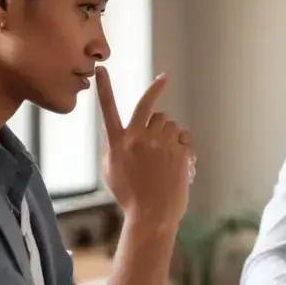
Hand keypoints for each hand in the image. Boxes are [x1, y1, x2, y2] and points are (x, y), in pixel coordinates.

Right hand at [95, 67, 192, 227]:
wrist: (153, 216)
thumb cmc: (130, 196)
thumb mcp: (111, 171)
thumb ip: (113, 147)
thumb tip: (119, 130)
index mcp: (117, 143)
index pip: (108, 110)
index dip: (104, 88)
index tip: (102, 68)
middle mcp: (136, 138)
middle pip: (149, 107)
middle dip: (157, 97)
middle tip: (163, 86)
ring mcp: (158, 143)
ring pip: (168, 122)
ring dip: (168, 132)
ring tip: (164, 156)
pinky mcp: (177, 150)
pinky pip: (183, 135)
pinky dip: (182, 144)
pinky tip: (177, 161)